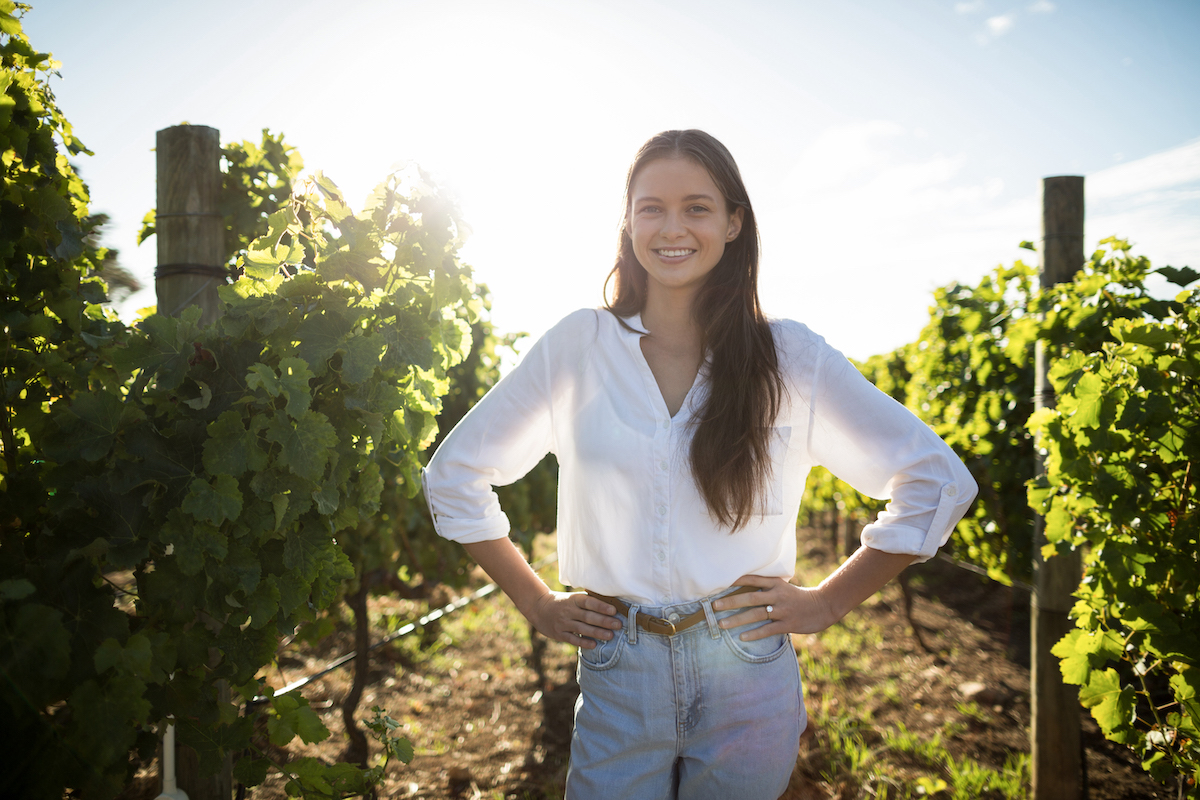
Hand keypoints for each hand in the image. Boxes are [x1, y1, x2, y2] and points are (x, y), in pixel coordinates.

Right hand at [525, 591, 622, 648]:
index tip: (614, 610)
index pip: (589, 602)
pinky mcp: (559, 634)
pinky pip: (573, 639)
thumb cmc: (562, 602)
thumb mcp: (572, 597)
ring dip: (597, 632)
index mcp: (573, 599)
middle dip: (604, 621)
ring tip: (610, 636)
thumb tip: (611, 605)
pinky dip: (583, 642)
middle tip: (618, 625)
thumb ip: (587, 601)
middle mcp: (568, 611)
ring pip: (582, 628)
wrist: (538, 608)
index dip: (601, 606)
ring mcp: (563, 623)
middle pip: (588, 616)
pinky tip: (594, 645)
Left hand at [710, 575, 838, 641]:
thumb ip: (766, 586)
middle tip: (714, 605)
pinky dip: (754, 633)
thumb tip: (742, 588)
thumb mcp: (783, 587)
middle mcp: (777, 595)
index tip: (719, 583)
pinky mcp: (787, 624)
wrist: (822, 606)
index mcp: (775, 584)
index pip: (752, 580)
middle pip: (750, 597)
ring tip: (722, 624)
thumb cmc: (797, 597)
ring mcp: (782, 610)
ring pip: (756, 614)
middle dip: (731, 601)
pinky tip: (742, 637)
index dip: (735, 581)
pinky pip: (767, 629)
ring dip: (737, 619)